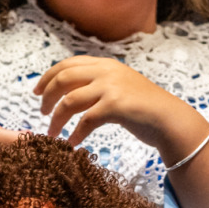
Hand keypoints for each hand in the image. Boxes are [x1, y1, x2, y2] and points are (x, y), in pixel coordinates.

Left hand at [34, 55, 205, 156]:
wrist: (171, 120)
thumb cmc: (147, 109)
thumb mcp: (121, 88)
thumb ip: (100, 85)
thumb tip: (73, 93)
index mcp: (106, 65)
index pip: (67, 64)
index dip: (48, 77)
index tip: (37, 91)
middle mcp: (107, 72)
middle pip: (63, 79)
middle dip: (48, 96)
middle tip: (43, 112)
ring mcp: (111, 87)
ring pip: (70, 101)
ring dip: (57, 119)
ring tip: (53, 133)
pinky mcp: (115, 106)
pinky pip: (86, 120)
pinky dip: (76, 133)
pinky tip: (72, 143)